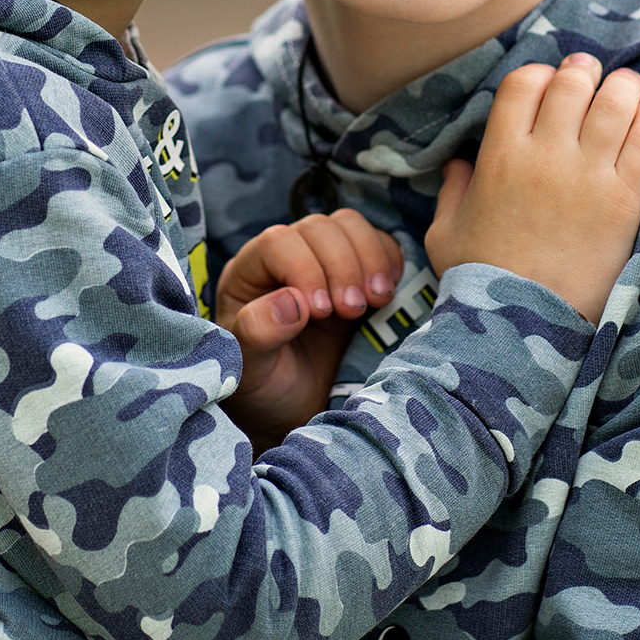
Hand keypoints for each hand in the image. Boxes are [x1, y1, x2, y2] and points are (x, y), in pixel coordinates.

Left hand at [212, 210, 400, 447]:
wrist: (296, 413)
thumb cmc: (264, 391)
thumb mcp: (249, 370)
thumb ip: (258, 333)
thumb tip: (292, 301)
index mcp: (249, 274)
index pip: (278, 242)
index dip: (305, 269)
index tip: (321, 313)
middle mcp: (285, 259)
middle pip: (318, 228)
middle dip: (342, 265)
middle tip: (353, 310)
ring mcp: (324, 262)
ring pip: (349, 226)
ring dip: (370, 258)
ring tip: (377, 302)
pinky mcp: (357, 275)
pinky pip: (379, 244)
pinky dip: (390, 261)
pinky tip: (388, 296)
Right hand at [425, 52, 639, 321]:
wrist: (525, 326)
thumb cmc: (479, 283)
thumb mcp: (445, 234)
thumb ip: (452, 192)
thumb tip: (457, 164)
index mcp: (498, 156)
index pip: (524, 83)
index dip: (540, 75)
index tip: (550, 83)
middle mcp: (544, 157)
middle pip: (572, 84)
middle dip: (584, 72)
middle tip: (591, 75)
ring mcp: (588, 176)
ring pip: (615, 101)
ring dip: (623, 87)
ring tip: (627, 89)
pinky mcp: (625, 200)